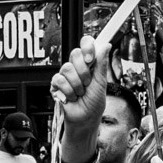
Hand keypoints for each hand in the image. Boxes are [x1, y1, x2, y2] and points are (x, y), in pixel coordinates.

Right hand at [51, 35, 112, 152]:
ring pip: (67, 68)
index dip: (87, 47)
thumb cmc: (94, 103)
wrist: (85, 119)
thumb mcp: (101, 83)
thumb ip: (101, 64)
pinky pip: (59, 80)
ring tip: (80, 93)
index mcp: (88, 63)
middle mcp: (76, 66)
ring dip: (76, 85)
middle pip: (75, 54)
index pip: (85, 43)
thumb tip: (106, 45)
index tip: (91, 59)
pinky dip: (68, 91)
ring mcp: (65, 74)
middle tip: (87, 84)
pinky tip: (71, 97)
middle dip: (84, 72)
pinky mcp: (56, 84)